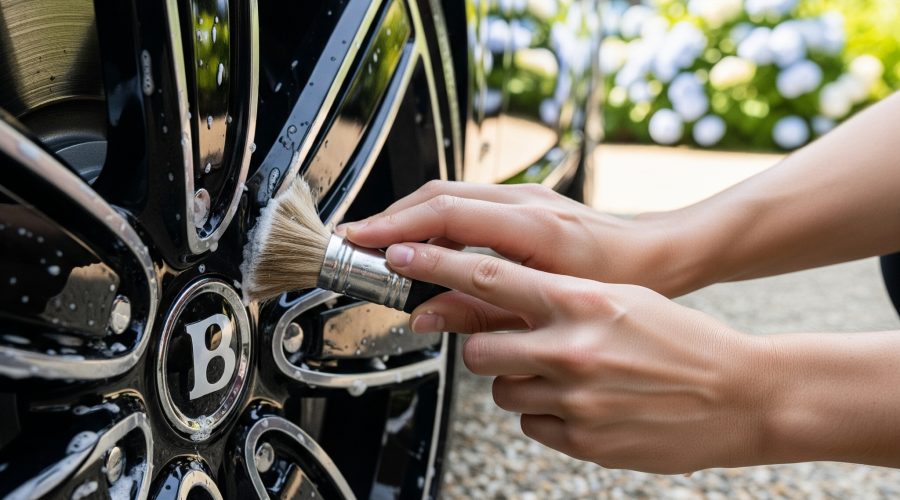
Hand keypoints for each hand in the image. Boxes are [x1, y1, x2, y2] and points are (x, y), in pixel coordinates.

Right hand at [338, 181, 689, 295]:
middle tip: (356, 245)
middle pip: (437, 195)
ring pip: (448, 193)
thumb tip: (426, 316)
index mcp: (532, 226)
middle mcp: (524, 200)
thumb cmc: (619, 281)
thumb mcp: (548, 307)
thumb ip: (482, 312)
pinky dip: (434, 217)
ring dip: (408, 216)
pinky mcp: (523, 200)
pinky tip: (423, 242)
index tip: (363, 244)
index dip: (397, 229)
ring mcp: (523, 194)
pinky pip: (465, 200)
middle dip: (390, 218)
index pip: (446, 215)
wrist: (659, 253)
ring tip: (379, 245)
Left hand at [382, 241, 771, 473]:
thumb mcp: (622, 300)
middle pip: (479, 349)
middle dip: (487, 349)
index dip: (436, 264)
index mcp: (582, 301)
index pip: (489, 277)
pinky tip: (583, 403)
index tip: (400, 253)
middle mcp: (571, 349)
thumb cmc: (682, 340)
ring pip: (501, 391)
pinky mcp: (581, 440)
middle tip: (514, 346)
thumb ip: (560, 298)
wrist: (741, 394)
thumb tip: (503, 297)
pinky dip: (545, 414)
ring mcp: (575, 398)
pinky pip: (530, 424)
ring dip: (520, 383)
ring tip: (566, 377)